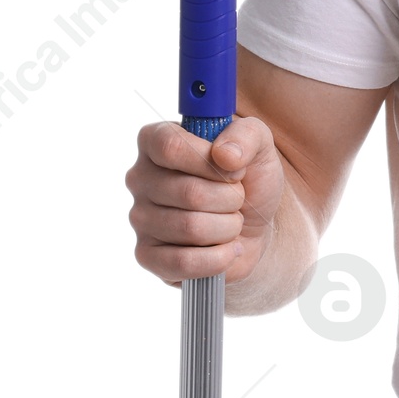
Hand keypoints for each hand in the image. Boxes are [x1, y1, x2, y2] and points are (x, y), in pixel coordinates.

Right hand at [125, 116, 285, 285]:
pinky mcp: (146, 255)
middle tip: (238, 199)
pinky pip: (182, 262)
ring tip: (232, 222)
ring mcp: (139, 218)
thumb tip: (224, 155)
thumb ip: (247, 135)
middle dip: (231, 199)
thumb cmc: (248, 180)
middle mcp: (139, 178)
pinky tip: (228, 249)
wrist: (254, 226)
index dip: (209, 162)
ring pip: (190, 228)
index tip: (235, 170)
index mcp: (155, 141)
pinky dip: (218, 258)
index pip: (170, 147)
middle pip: (188, 192)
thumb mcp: (259, 145)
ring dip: (228, 227)